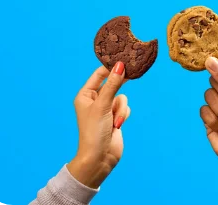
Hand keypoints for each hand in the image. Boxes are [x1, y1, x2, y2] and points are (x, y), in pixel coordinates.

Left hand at [67, 62, 130, 188]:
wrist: (100, 157)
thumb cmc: (94, 131)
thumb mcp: (103, 105)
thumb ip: (112, 85)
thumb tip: (119, 66)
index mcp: (85, 95)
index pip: (98, 75)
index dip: (110, 67)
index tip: (123, 59)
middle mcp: (95, 100)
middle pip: (112, 84)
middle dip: (118, 86)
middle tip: (131, 72)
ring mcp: (106, 109)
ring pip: (121, 97)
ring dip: (120, 108)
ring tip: (114, 120)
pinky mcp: (115, 117)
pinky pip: (124, 108)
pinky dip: (123, 115)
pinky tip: (117, 126)